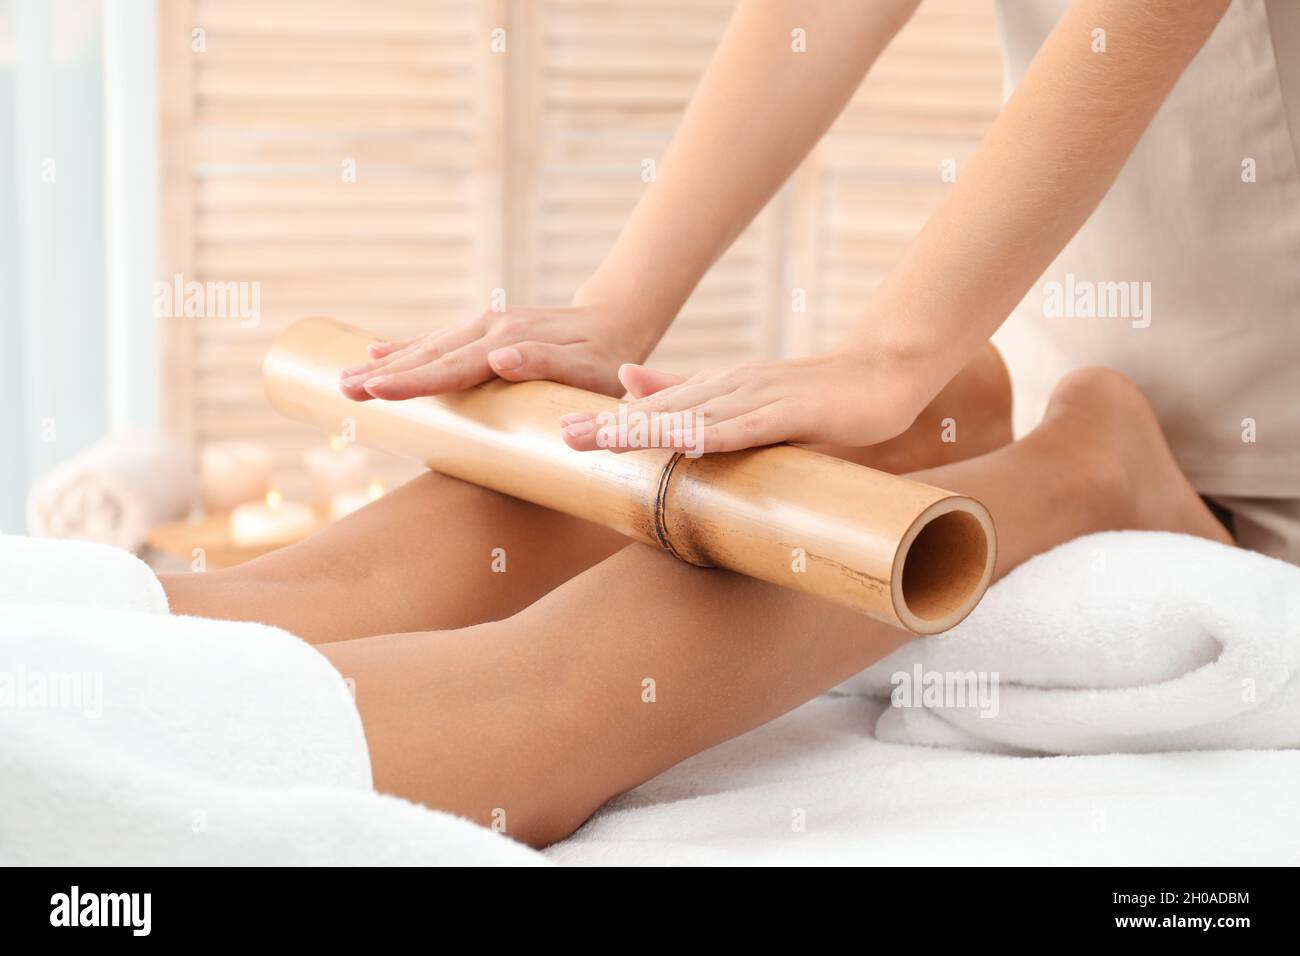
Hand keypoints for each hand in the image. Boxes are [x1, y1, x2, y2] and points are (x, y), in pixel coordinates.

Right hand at [338, 300, 656, 400]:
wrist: (615, 324)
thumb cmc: (606, 361)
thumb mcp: (589, 369)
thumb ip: (546, 363)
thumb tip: (500, 359)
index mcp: (511, 343)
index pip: (454, 368)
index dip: (414, 381)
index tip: (378, 391)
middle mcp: (491, 331)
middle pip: (430, 357)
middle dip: (385, 375)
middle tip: (344, 390)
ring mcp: (485, 329)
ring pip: (427, 348)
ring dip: (386, 364)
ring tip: (345, 379)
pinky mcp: (484, 333)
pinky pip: (438, 342)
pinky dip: (406, 348)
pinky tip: (376, 352)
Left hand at [560, 349, 927, 454]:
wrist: (882, 376)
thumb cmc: (814, 398)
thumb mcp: (744, 398)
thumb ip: (690, 393)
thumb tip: (628, 379)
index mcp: (716, 388)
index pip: (653, 407)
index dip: (607, 419)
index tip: (560, 432)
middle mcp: (730, 387)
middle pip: (662, 409)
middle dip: (612, 424)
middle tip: (563, 437)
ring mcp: (760, 397)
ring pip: (695, 417)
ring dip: (648, 429)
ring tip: (603, 441)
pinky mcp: (792, 413)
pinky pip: (748, 427)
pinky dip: (715, 434)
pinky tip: (684, 442)